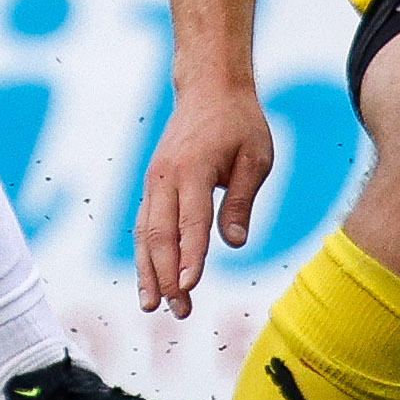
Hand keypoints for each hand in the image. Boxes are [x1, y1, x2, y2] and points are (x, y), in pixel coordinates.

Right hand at [135, 82, 278, 316]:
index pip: (191, 220)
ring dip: (149, 272)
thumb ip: (242, 201)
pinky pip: (144, 224)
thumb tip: (235, 243)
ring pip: (145, 233)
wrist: (209, 88)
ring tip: (153, 306)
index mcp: (193, 168)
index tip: (189, 287)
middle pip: (161, 234)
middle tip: (178, 310)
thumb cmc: (239, 123)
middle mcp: (166, 176)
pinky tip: (149, 280)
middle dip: (167, 275)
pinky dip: (144, 255)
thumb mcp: (255, 158)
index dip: (190, 256)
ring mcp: (154, 180)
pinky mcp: (152, 185)